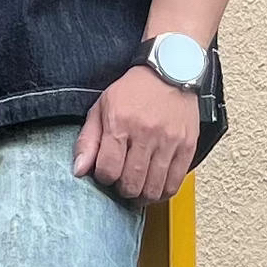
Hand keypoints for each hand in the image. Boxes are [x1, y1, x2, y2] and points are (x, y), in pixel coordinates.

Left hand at [73, 67, 200, 203]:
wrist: (169, 71)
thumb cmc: (133, 90)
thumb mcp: (101, 108)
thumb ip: (87, 141)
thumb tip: (79, 170)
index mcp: (120, 123)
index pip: (108, 169)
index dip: (104, 178)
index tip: (106, 173)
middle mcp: (146, 133)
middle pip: (132, 183)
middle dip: (123, 190)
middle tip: (122, 183)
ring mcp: (169, 141)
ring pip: (154, 187)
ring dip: (142, 195)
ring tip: (138, 188)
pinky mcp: (187, 146)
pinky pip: (176, 182)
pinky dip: (164, 192)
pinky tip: (156, 187)